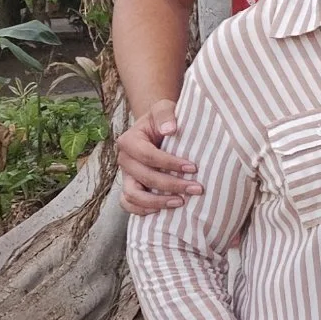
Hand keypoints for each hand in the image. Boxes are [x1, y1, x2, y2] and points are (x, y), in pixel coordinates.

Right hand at [117, 99, 199, 214]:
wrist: (156, 128)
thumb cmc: (163, 119)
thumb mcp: (164, 108)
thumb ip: (166, 115)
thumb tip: (170, 129)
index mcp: (129, 140)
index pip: (148, 155)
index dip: (170, 163)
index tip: (193, 168)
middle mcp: (124, 159)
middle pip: (144, 177)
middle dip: (171, 185)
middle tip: (196, 188)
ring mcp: (126, 175)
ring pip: (133, 195)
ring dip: (157, 202)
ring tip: (181, 202)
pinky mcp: (129, 187)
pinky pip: (128, 204)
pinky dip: (142, 211)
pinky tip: (163, 211)